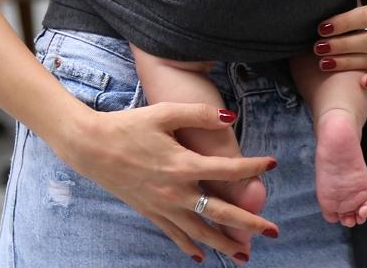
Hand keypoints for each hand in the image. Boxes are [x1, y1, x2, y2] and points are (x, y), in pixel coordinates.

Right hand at [63, 103, 278, 261]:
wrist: (92, 147)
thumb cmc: (129, 125)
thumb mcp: (164, 113)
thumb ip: (198, 114)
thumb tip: (230, 117)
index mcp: (183, 165)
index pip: (228, 170)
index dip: (253, 166)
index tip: (272, 163)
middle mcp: (176, 191)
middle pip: (221, 213)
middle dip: (250, 224)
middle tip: (274, 231)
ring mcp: (163, 206)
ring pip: (200, 232)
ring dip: (224, 245)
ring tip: (246, 255)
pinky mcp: (149, 212)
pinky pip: (174, 235)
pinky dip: (189, 247)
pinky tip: (200, 256)